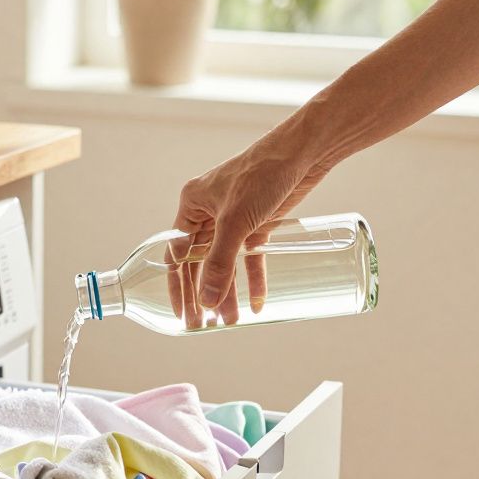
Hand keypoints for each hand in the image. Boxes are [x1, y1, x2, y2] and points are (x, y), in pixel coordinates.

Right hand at [174, 118, 336, 308]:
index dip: (177, 285)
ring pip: (226, 264)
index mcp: (192, 206)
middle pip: (200, 263)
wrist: (302, 153)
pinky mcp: (259, 223)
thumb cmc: (261, 175)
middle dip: (203, 295)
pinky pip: (251, 258)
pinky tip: (258, 301)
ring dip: (228, 292)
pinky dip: (253, 278)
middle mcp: (209, 213)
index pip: (176, 253)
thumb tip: (206, 301)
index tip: (182, 314)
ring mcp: (235, 219)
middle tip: (204, 325)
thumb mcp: (235, 222)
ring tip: (232, 320)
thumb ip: (219, 263)